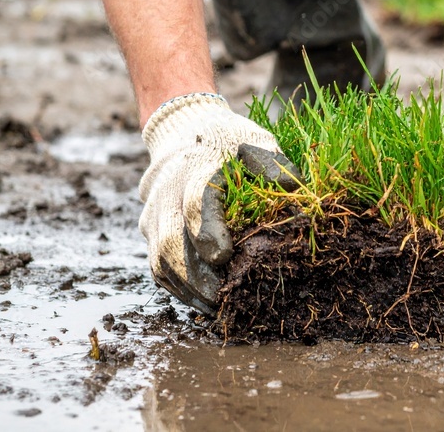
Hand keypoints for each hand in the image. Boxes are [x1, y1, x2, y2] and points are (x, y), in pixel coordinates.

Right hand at [139, 93, 300, 312]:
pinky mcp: (150, 231)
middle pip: (171, 239)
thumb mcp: (254, 141)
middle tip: (223, 297)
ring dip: (187, 288)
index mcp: (197, 167)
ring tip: (216, 308)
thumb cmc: (227, 143)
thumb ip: (272, 163)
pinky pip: (157, 267)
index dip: (207, 230)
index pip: (196, 202)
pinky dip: (177, 289)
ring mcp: (154, 214)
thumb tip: (293, 188)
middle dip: (196, 274)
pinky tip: (202, 302)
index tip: (224, 256)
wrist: (183, 135)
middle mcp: (168, 193)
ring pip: (160, 259)